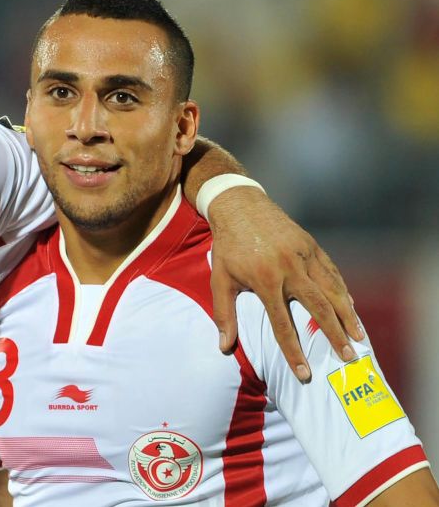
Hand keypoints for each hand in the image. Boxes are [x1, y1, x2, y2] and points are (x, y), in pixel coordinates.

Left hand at [208, 187, 363, 381]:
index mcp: (265, 280)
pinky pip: (332, 273)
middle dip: (334, 335)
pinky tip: (350, 307)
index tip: (304, 373)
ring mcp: (304, 256)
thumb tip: (224, 347)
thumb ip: (223, 314)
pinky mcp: (312, 246)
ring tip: (359, 337)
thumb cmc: (228, 247)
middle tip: (348, 358)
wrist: (239, 206)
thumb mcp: (219, 279)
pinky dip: (343, 291)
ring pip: (332, 290)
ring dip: (347, 315)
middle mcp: (289, 269)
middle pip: (318, 308)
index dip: (294, 351)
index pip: (283, 324)